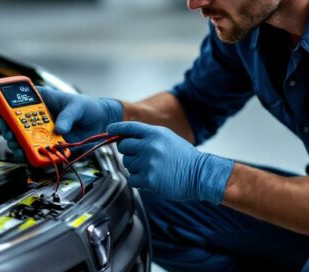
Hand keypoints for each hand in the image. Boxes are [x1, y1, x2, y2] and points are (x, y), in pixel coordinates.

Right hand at [0, 87, 122, 159]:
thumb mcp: (77, 106)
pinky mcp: (51, 145)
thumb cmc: (87, 107)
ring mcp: (44, 132)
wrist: (100, 122)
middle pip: (17, 124)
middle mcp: (40, 117)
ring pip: (24, 140)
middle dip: (11, 131)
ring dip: (20, 145)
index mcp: (42, 101)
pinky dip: (35, 156)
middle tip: (12, 136)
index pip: (20, 102)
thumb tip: (59, 129)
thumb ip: (68, 116)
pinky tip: (34, 157)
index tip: (4, 116)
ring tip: (20, 149)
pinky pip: (39, 151)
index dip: (8, 108)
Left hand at [108, 121, 233, 202]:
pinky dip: (138, 180)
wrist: (199, 174)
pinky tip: (151, 179)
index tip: (109, 129)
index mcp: (155, 133)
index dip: (116, 128)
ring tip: (152, 169)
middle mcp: (149, 146)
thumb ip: (148, 136)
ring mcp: (148, 162)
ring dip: (135, 167)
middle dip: (128, 152)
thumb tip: (127, 136)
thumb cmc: (184, 157)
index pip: (129, 127)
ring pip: (127, 163)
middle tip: (139, 157)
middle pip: (123, 146)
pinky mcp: (148, 179)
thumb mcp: (167, 138)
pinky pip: (131, 179)